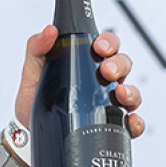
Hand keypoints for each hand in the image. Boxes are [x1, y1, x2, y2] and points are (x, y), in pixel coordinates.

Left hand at [13, 26, 143, 135]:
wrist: (30, 135)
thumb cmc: (34, 102)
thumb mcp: (32, 73)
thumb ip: (37, 49)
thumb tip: (49, 31)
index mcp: (85, 64)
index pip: (106, 45)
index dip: (108, 42)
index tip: (99, 47)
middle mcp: (101, 82)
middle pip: (123, 65)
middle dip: (119, 65)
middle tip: (106, 71)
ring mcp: (108, 104)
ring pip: (132, 92)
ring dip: (131, 91)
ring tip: (119, 94)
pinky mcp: (110, 127)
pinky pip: (131, 125)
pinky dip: (136, 122)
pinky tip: (130, 121)